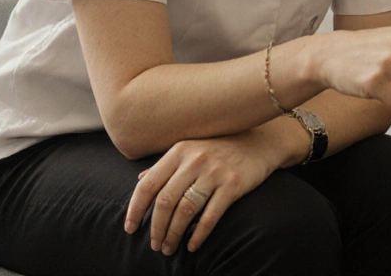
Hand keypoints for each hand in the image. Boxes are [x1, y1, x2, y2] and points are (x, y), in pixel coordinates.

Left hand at [124, 131, 280, 254]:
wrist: (261, 142)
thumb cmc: (221, 148)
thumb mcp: (191, 149)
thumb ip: (166, 164)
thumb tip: (140, 180)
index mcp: (179, 151)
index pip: (148, 184)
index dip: (135, 209)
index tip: (130, 228)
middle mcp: (194, 160)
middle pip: (165, 202)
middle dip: (156, 228)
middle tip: (155, 245)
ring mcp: (215, 172)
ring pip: (185, 210)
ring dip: (174, 234)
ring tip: (170, 248)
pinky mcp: (233, 184)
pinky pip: (211, 216)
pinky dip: (199, 235)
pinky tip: (192, 246)